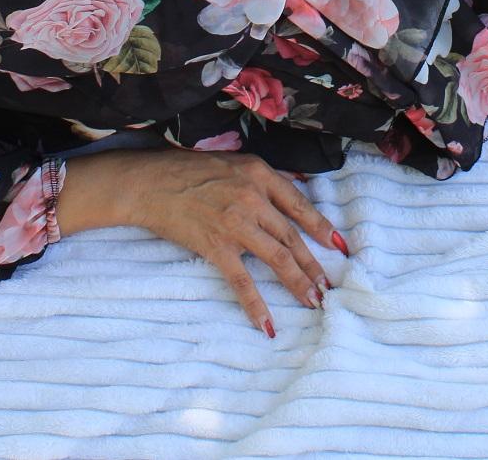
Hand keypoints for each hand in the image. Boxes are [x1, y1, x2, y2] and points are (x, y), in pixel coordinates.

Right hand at [103, 148, 343, 334]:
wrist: (149, 183)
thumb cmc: (188, 170)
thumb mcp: (234, 163)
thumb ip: (263, 178)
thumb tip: (294, 187)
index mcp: (259, 174)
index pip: (299, 205)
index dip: (322, 227)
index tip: (339, 246)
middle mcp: (253, 198)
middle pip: (292, 237)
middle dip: (313, 265)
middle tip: (328, 286)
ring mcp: (235, 224)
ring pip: (277, 258)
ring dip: (298, 283)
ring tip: (313, 301)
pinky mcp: (215, 246)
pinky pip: (241, 281)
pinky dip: (256, 304)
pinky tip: (267, 324)